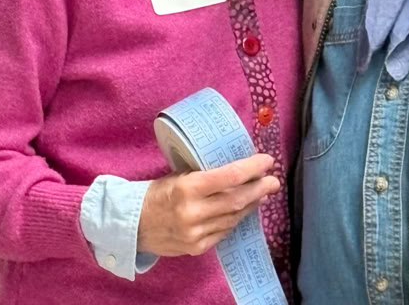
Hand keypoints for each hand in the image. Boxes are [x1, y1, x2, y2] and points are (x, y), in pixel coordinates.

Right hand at [137, 153, 278, 256]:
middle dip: (260, 189)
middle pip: (237, 200)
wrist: (134, 225)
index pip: (229, 176)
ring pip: (234, 217)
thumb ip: (207, 173)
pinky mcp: (197, 247)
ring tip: (262, 193)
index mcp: (188, 187)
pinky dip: (237, 218)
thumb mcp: (181, 174)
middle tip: (274, 180)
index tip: (267, 161)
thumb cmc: (159, 192)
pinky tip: (245, 209)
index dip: (252, 168)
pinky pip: (225, 231)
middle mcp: (193, 212)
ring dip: (252, 204)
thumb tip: (240, 167)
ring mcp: (196, 233)